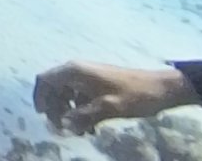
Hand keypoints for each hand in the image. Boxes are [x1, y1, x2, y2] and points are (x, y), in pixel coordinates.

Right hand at [32, 61, 199, 134]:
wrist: (161, 89)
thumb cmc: (134, 95)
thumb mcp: (107, 108)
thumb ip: (82, 116)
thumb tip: (62, 125)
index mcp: (75, 72)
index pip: (45, 80)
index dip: (40, 98)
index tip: (44, 116)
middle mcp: (77, 71)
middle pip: (53, 88)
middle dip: (55, 109)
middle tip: (64, 129)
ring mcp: (87, 77)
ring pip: (66, 94)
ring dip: (68, 113)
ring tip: (80, 131)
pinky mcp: (96, 84)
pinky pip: (78, 97)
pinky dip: (79, 111)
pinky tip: (90, 127)